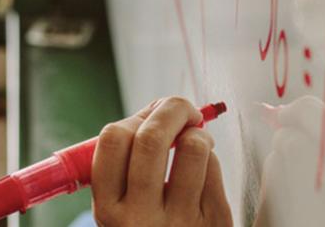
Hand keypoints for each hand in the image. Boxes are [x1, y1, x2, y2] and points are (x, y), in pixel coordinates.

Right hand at [91, 96, 232, 226]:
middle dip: (171, 109)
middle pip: (152, 138)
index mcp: (109, 211)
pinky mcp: (215, 222)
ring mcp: (181, 222)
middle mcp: (141, 219)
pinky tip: (204, 169)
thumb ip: (126, 165)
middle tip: (181, 108)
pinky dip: (210, 157)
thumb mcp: (120, 209)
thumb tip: (156, 110)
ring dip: (195, 132)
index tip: (147, 114)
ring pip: (192, 148)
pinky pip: (214, 167)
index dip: (133, 117)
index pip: (112, 142)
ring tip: (194, 138)